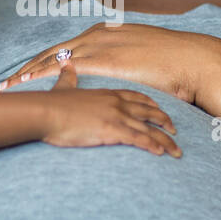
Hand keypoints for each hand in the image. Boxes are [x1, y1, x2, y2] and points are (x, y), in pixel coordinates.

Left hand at [0, 23, 220, 105]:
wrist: (194, 61)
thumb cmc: (174, 65)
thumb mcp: (144, 56)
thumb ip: (127, 61)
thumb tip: (121, 71)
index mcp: (105, 33)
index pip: (65, 49)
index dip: (43, 62)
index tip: (25, 74)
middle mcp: (97, 35)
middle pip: (51, 52)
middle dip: (26, 68)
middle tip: (5, 82)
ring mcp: (99, 46)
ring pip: (50, 60)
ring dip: (26, 74)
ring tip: (6, 88)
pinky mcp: (103, 61)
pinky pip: (63, 70)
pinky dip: (41, 77)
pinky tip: (26, 87)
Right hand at [39, 62, 180, 156]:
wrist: (44, 112)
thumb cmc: (51, 103)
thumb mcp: (63, 87)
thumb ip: (68, 77)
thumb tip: (65, 66)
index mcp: (107, 93)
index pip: (136, 96)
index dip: (151, 104)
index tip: (160, 110)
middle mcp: (116, 103)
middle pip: (149, 111)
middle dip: (165, 121)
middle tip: (176, 130)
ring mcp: (116, 116)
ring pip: (149, 128)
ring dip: (165, 140)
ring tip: (176, 151)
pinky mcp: (112, 130)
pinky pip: (138, 139)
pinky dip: (152, 146)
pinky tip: (161, 153)